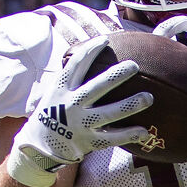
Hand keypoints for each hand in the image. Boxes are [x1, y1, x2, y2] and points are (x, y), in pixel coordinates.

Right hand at [7, 36, 153, 186]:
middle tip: (134, 65)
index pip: (76, 66)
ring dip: (130, 105)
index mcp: (61, 89)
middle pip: (97, 88)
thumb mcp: (54, 92)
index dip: (90, 52)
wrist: (38, 146)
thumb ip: (69, 78)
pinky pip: (112, 139)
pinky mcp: (88, 142)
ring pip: (109, 113)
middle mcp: (71, 105)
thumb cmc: (52, 113)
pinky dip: (129, 135)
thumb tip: (87, 53)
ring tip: (149, 97)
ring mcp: (80, 124)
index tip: (105, 40)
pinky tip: (144, 131)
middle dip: (116, 76)